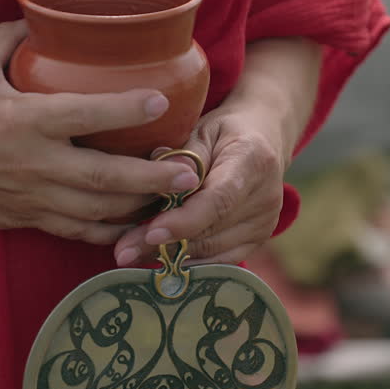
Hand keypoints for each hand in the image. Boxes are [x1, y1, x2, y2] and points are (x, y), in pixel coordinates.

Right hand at [0, 21, 201, 244]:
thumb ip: (8, 39)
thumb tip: (41, 15)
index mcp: (22, 120)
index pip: (83, 113)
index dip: (125, 109)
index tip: (161, 101)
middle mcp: (33, 163)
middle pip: (105, 176)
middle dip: (152, 177)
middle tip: (190, 172)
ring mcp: (33, 197)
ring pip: (98, 210)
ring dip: (141, 206)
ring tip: (176, 197)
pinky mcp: (28, 220)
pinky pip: (78, 232)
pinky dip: (110, 231)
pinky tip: (137, 224)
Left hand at [111, 102, 289, 265]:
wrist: (264, 136)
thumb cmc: (225, 129)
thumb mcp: (202, 128)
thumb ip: (182, 155)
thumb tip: (157, 177)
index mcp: (252, 161)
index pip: (217, 201)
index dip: (183, 221)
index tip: (150, 234)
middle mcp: (265, 197)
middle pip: (210, 231)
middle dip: (164, 243)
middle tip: (122, 251)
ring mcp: (267, 222)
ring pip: (212, 250)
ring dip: (171, 255)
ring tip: (132, 254)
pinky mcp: (261, 238)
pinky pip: (221, 260)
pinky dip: (190, 260)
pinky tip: (159, 257)